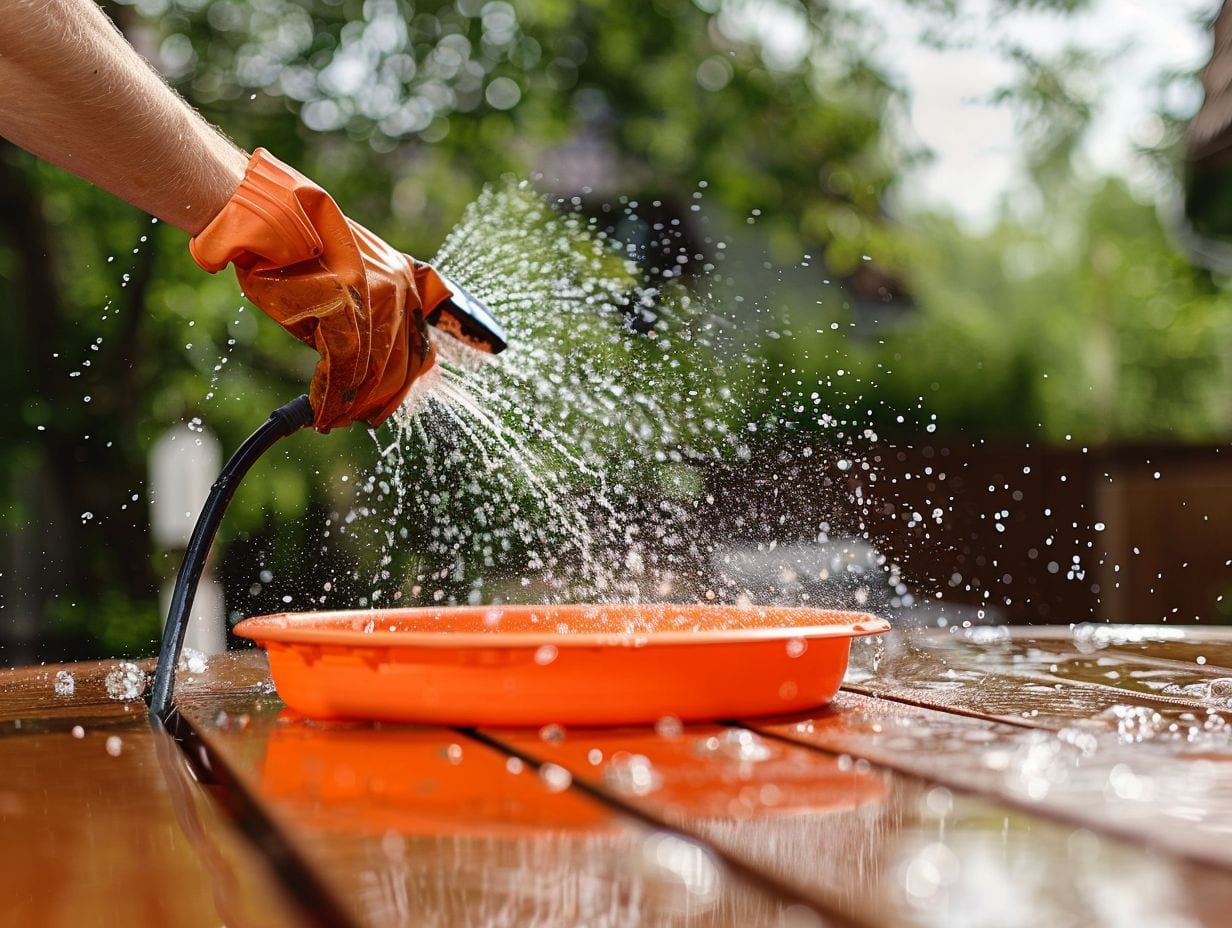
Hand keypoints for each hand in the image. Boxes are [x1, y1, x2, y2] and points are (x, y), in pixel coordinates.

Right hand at [189, 149, 447, 430]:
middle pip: (399, 364)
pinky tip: (322, 410)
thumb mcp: (347, 274)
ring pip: (372, 369)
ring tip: (336, 419)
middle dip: (378, 399)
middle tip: (359, 419)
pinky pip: (343, 366)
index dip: (404, 382)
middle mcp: (397, 286)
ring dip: (353, 403)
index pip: (419, 344)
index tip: (388, 405)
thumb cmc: (296, 248)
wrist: (263, 218)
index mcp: (405, 277)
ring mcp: (371, 296)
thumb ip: (368, 309)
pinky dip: (332, 395)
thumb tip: (369, 360)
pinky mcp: (340, 306)